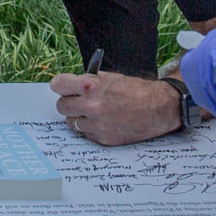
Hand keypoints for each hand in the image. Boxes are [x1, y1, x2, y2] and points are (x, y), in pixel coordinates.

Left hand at [50, 73, 183, 145]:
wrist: (158, 108)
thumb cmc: (135, 90)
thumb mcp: (110, 77)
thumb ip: (88, 81)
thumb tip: (71, 86)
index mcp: (90, 86)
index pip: (58, 86)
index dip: (61, 86)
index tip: (63, 88)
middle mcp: (91, 106)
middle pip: (61, 106)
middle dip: (69, 102)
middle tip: (78, 101)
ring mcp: (96, 124)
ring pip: (72, 122)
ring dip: (79, 117)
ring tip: (93, 112)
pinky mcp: (103, 138)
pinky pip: (86, 133)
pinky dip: (91, 128)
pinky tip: (104, 122)